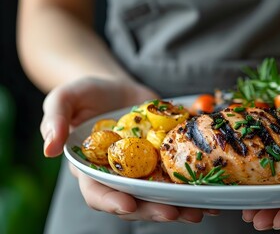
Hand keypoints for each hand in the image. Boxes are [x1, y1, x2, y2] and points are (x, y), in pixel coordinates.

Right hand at [41, 77, 215, 221]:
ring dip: (179, 205)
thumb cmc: (86, 93)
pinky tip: (211, 192)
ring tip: (198, 210)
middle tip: (174, 212)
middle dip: (153, 210)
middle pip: (134, 200)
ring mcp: (142, 170)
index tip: (128, 206)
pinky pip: (176, 178)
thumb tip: (48, 148)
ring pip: (159, 195)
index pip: (96, 192)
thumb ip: (54, 120)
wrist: (117, 87)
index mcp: (91, 169)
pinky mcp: (162, 161)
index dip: (110, 202)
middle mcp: (118, 176)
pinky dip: (193, 188)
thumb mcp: (64, 98)